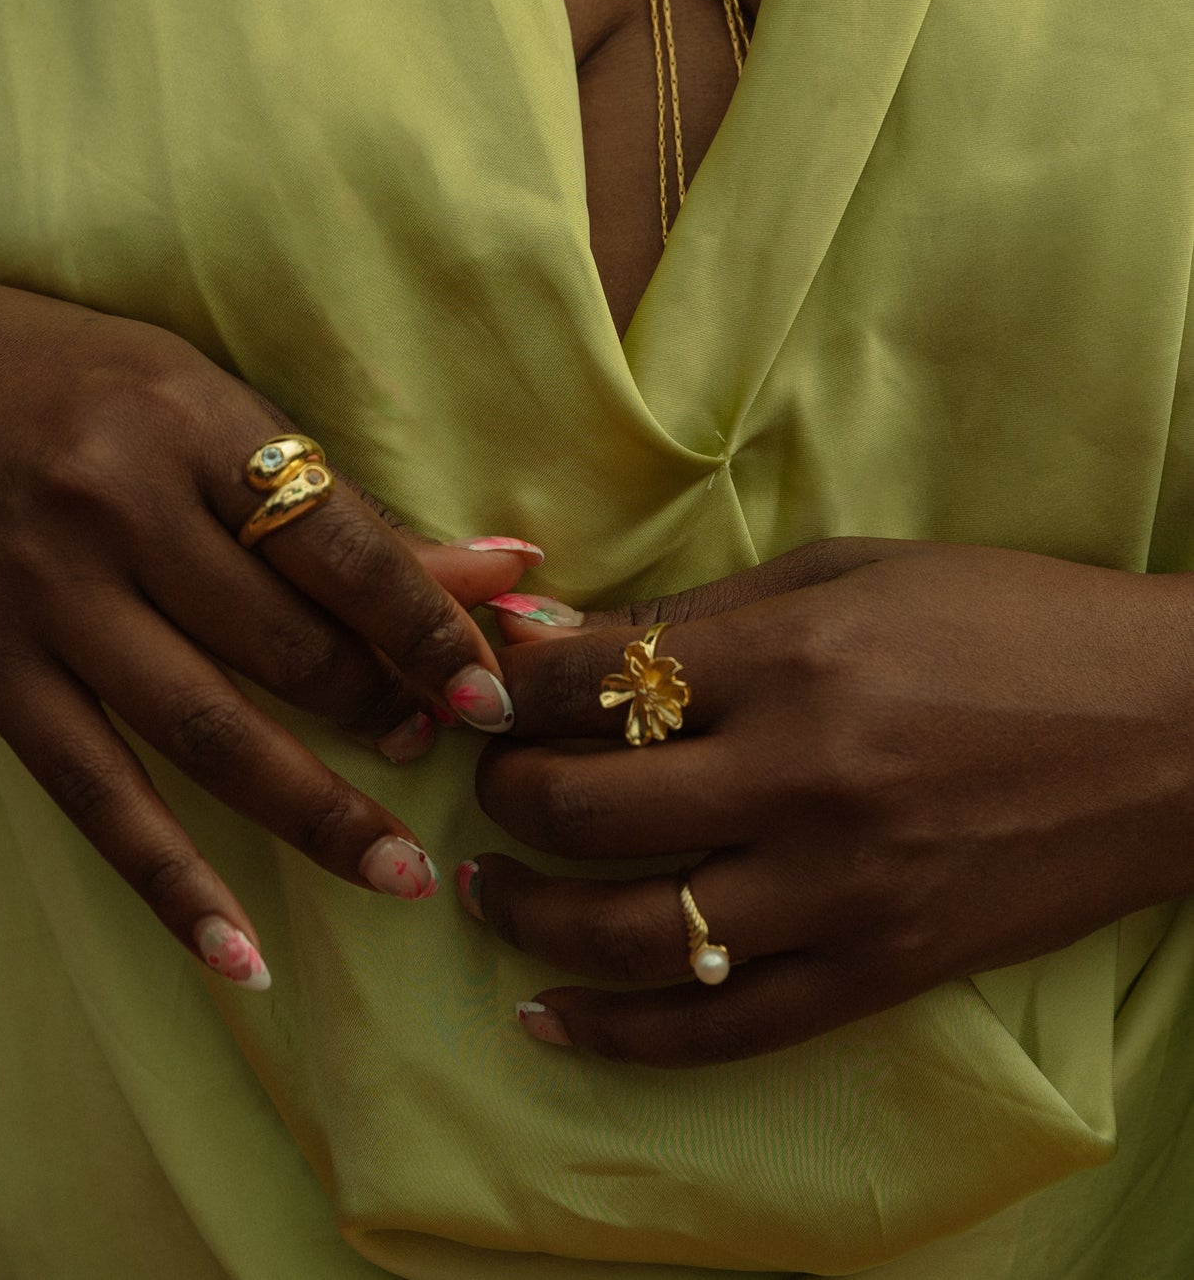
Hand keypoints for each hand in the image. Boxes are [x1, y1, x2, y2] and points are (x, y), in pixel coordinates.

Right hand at [0, 267, 535, 981]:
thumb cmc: (66, 379)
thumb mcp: (198, 399)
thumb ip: (333, 496)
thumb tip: (505, 568)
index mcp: (189, 417)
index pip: (339, 541)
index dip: (428, 625)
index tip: (497, 692)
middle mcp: (119, 504)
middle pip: (283, 640)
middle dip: (381, 708)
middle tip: (448, 757)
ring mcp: (47, 592)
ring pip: (206, 728)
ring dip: (314, 810)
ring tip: (400, 868)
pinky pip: (96, 793)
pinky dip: (172, 881)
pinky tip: (243, 954)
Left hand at [464, 540, 1193, 1062]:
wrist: (1170, 731)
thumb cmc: (1006, 623)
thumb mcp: (850, 572)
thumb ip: (696, 612)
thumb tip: (551, 639)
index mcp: (793, 658)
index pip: (587, 684)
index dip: (506, 687)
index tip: (481, 688)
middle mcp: (804, 780)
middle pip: (585, 810)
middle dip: (504, 793)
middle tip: (487, 776)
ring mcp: (842, 892)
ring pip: (631, 932)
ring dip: (528, 915)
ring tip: (488, 889)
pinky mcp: (879, 972)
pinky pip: (722, 1027)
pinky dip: (619, 1034)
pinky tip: (548, 1018)